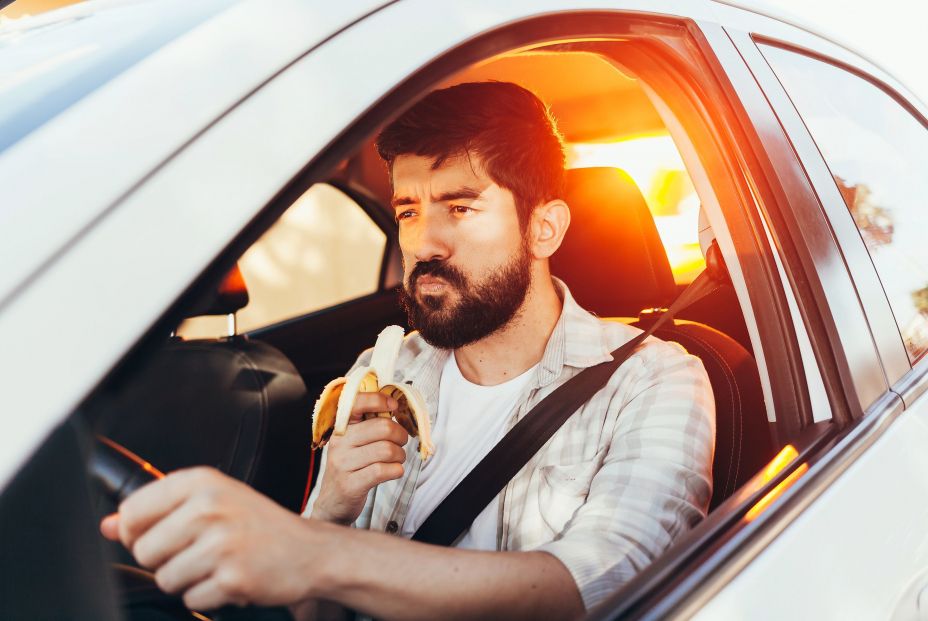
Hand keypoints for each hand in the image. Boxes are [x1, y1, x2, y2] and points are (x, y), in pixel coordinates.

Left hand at [100, 467, 328, 609]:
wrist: (309, 551)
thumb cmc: (259, 525)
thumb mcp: (211, 502)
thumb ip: (158, 511)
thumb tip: (107, 526)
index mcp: (201, 482)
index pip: (133, 511)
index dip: (138, 532)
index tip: (164, 534)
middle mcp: (210, 507)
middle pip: (143, 551)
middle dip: (165, 560)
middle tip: (200, 551)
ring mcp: (221, 544)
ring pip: (164, 579)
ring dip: (187, 580)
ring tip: (218, 564)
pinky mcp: (231, 578)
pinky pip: (190, 599)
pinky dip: (207, 596)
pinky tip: (230, 577)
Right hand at [311, 392, 408, 524]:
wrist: (333, 503)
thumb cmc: (351, 468)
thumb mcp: (353, 443)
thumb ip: (370, 425)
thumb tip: (395, 406)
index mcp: (341, 428)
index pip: (357, 403)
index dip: (379, 400)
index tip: (394, 406)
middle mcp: (339, 443)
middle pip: (383, 428)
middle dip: (400, 435)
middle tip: (401, 443)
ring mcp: (343, 464)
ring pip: (387, 450)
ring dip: (400, 455)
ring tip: (397, 459)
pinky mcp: (350, 484)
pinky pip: (383, 471)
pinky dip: (396, 470)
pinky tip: (393, 471)